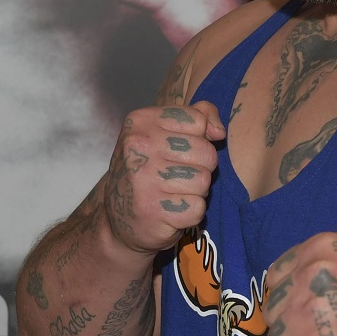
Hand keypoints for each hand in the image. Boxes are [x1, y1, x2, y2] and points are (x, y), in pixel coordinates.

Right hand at [103, 101, 222, 254]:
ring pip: (203, 181)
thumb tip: (219, 132)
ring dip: (195, 191)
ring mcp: (142, 179)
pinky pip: (197, 207)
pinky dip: (190, 213)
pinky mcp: (152, 210)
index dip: (198, 139)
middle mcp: (137, 146)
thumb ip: (199, 116)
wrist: (118, 219)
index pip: (198, 121)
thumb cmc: (150, 170)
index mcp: (140, 121)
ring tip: (173, 193)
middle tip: (177, 177)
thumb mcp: (166, 133)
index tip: (176, 151)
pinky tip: (171, 211)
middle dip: (200, 168)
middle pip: (206, 153)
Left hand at [263, 231, 336, 335]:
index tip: (306, 311)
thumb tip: (289, 276)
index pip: (276, 277)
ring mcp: (309, 315)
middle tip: (321, 335)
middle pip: (273, 311)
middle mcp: (312, 277)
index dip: (288, 297)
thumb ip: (325, 259)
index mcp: (321, 250)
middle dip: (291, 326)